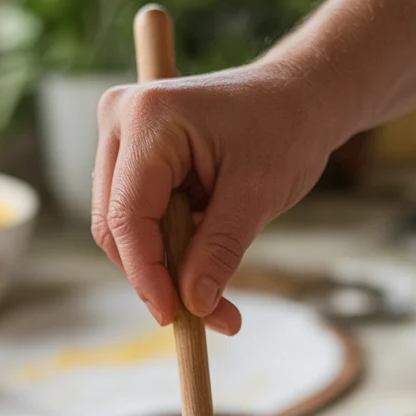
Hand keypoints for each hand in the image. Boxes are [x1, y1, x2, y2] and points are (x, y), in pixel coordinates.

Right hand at [91, 59, 340, 332]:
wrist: (299, 97)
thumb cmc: (285, 129)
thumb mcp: (259, 194)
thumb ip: (221, 249)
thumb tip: (194, 305)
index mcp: (149, 118)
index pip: (128, 215)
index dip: (147, 274)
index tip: (174, 317)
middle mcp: (121, 120)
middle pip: (116, 226)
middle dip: (158, 278)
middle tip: (207, 318)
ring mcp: (122, 137)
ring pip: (124, 230)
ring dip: (166, 272)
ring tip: (218, 304)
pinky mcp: (132, 157)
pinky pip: (139, 221)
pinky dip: (171, 254)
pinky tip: (207, 272)